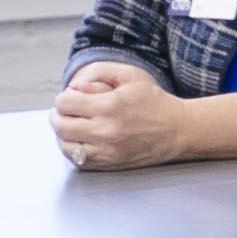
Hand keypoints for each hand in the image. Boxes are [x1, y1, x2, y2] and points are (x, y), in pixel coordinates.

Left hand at [50, 61, 184, 170]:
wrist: (178, 130)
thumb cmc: (154, 101)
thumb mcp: (129, 74)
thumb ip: (98, 73)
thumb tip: (73, 86)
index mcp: (109, 106)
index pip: (65, 103)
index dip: (63, 98)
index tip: (70, 97)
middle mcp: (106, 131)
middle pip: (61, 126)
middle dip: (58, 115)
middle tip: (64, 111)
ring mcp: (107, 152)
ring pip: (65, 146)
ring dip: (63, 134)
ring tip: (70, 125)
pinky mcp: (110, 165)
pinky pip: (79, 161)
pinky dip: (73, 150)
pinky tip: (80, 140)